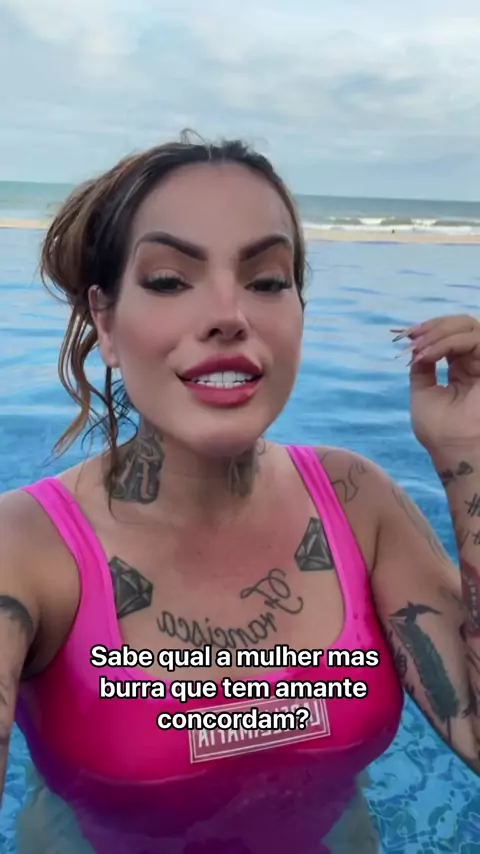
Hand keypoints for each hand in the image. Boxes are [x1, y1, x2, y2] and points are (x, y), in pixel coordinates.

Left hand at [391, 314, 479, 452]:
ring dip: (438, 332)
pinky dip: (448, 342)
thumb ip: (422, 368)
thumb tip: (416, 347)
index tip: (406, 335)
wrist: (453, 449)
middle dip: (434, 326)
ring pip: (468, 327)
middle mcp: (475, 364)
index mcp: (461, 370)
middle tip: (412, 337)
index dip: (429, 330)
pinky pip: (473, 340)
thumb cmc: (439, 429)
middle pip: (461, 326)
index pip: (450, 336)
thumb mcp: (422, 392)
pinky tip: (430, 354)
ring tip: (419, 347)